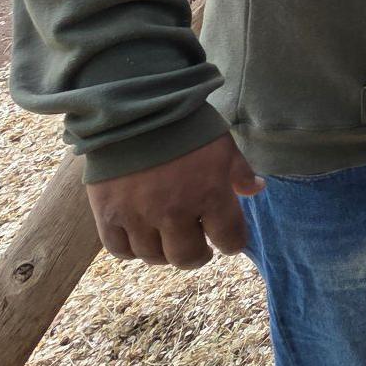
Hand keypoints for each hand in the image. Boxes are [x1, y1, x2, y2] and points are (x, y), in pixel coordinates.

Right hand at [86, 134, 265, 269]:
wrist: (132, 107)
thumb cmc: (184, 124)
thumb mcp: (222, 143)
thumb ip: (239, 171)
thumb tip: (256, 189)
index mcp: (210, 194)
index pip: (229, 240)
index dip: (232, 242)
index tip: (228, 239)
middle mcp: (175, 212)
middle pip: (188, 258)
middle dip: (198, 255)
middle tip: (198, 246)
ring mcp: (139, 216)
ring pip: (154, 257)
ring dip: (165, 252)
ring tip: (168, 240)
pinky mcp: (108, 214)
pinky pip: (120, 249)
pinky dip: (132, 250)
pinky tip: (140, 238)